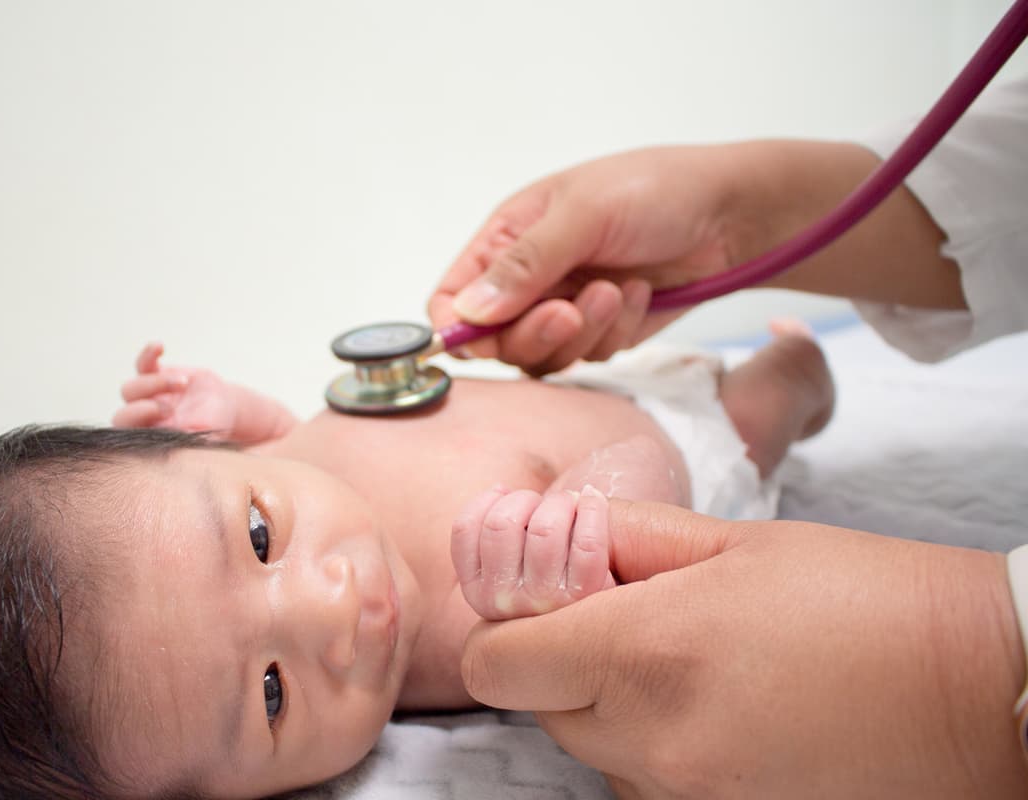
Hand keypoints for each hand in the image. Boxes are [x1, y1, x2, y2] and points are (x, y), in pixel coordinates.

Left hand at [112, 342, 296, 444]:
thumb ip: (193, 441)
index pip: (129, 439)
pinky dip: (148, 354)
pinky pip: (142, 363)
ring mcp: (146, 396)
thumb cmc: (213, 425)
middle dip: (142, 411)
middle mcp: (142, 419)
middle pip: (122, 416)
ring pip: (130, 389)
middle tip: (170, 409)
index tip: (165, 423)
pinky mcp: (154, 374)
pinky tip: (159, 347)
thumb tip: (182, 451)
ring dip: (155, 385)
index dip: (141, 430)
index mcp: (150, 439)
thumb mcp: (207, 435)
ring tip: (183, 383)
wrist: (221, 406)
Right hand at [428, 146, 736, 373]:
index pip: (452, 295)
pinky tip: (640, 294)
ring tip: (617, 291)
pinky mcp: (603, 332)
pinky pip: (589, 357)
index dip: (458, 325)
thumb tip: (467, 311)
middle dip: (533, 331)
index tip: (481, 338)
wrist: (734, 216)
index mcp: (508, 236)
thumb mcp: (584, 213)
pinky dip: (615, 332)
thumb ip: (524, 263)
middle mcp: (530, 277)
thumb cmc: (659, 191)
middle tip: (568, 312)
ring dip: (582, 331)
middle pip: (495, 338)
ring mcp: (566, 307)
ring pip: (542, 355)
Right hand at [452, 486, 614, 620]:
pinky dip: (592, 509)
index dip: (488, 500)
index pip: (465, 528)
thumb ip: (495, 527)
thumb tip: (500, 490)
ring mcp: (542, 601)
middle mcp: (502, 601)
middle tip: (542, 502)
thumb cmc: (544, 569)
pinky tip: (590, 499)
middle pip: (502, 523)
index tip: (507, 497)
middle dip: (524, 498)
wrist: (588, 614)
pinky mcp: (582, 596)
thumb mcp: (506, 557)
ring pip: (544, 529)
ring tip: (569, 502)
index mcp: (475, 591)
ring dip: (560, 501)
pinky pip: (587, 543)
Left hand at [461, 501, 1027, 798]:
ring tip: (690, 658)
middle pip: (537, 706)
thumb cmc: (863, 600)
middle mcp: (650, 742)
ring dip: (609, 703)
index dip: (507, 621)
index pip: (497, 663)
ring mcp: (684, 795)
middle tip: (625, 612)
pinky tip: (720, 705)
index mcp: (644, 653)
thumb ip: (625, 537)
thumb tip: (555, 533)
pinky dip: (655, 742)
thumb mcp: (732, 542)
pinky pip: (643, 778)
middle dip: (559, 657)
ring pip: (589, 746)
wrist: (974, 691)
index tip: (544, 592)